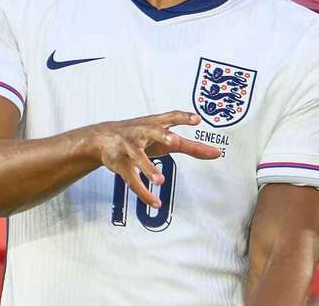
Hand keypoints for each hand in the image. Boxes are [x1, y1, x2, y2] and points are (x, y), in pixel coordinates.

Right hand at [92, 111, 220, 208]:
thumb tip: (217, 153)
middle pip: (152, 132)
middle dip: (162, 135)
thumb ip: (191, 146)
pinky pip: (131, 180)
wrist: (102, 138)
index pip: (171, 117)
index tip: (197, 119)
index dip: (183, 118)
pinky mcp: (120, 165)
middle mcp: (142, 133)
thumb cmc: (142, 135)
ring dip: (148, 168)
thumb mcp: (165, 139)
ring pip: (138, 157)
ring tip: (160, 181)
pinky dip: (143, 193)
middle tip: (174, 141)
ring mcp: (129, 148)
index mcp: (155, 124)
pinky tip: (155, 202)